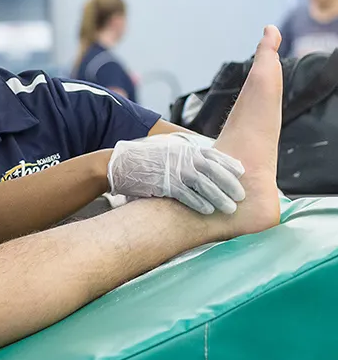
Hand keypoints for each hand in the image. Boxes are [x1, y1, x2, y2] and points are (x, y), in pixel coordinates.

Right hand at [107, 132, 245, 214]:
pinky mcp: (164, 184)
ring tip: (229, 209)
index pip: (215, 156)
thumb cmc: (144, 160)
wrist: (119, 164)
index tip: (241, 175)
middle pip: (214, 171)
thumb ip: (186, 155)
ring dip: (219, 198)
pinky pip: (187, 195)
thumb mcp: (167, 151)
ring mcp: (174, 170)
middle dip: (230, 185)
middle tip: (241, 197)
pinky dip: (199, 203)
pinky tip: (208, 210)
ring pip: (204, 185)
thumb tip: (204, 164)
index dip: (230, 166)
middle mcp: (183, 158)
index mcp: (185, 149)